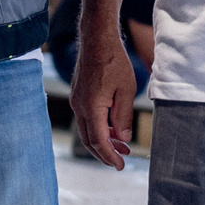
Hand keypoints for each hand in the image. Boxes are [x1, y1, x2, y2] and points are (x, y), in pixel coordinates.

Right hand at [70, 34, 137, 169]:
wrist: (97, 39)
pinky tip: (112, 128)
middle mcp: (79, 106)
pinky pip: (86, 119)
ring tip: (121, 145)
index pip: (98, 141)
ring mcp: (76, 101)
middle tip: (120, 161)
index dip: (109, 156)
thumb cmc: (114, 61)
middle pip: (88, 140)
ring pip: (86, 130)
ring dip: (102, 141)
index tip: (120, 165)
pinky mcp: (78, 95)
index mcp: (91, 107)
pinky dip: (98, 128)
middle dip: (104, 153)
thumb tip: (122, 139)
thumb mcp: (127, 90)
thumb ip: (124, 117)